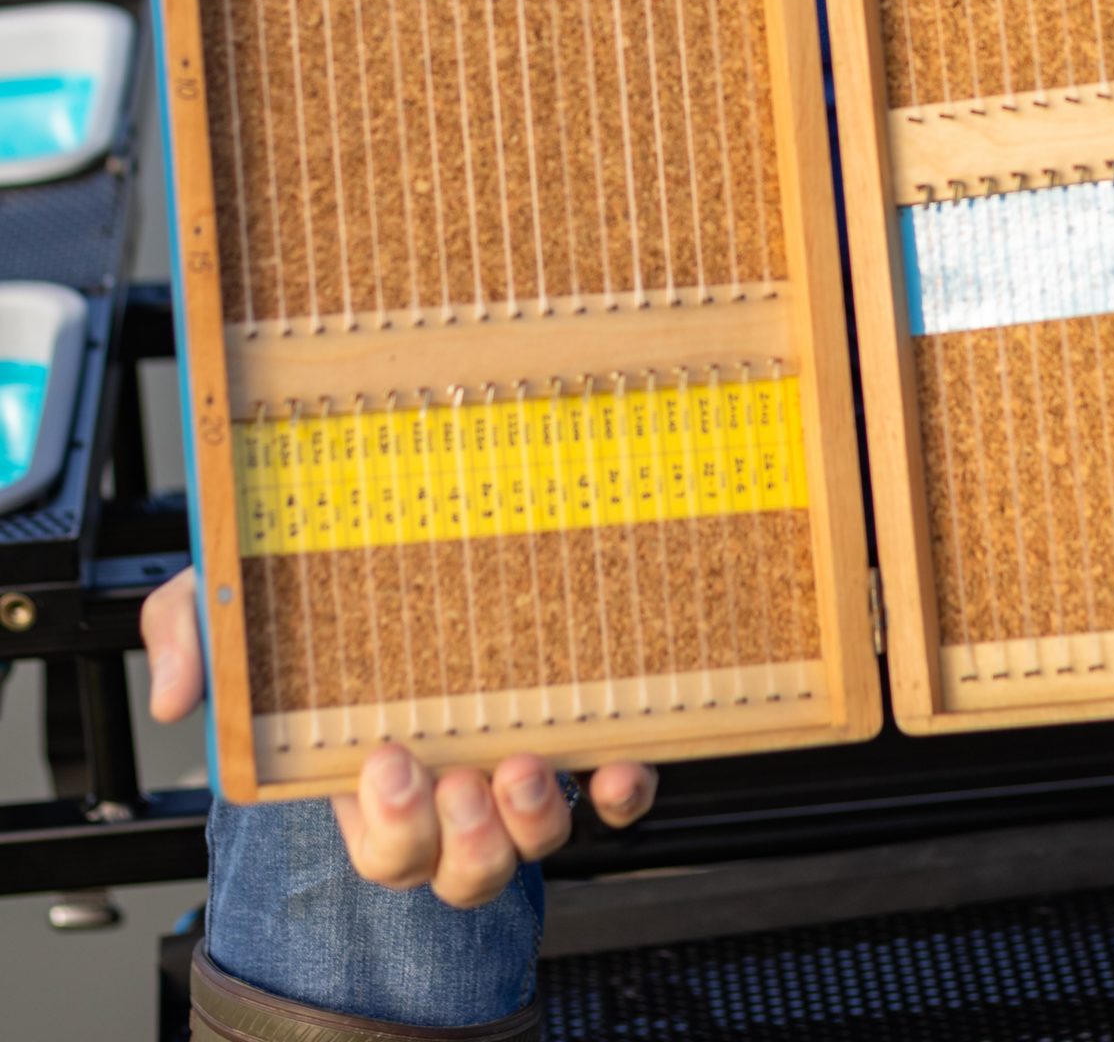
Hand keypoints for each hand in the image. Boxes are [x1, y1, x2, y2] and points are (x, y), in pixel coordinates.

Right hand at [140, 564, 658, 903]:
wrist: (384, 556)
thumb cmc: (305, 600)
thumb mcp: (226, 601)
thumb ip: (190, 636)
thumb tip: (179, 697)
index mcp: (364, 777)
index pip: (380, 847)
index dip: (388, 828)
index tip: (383, 763)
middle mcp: (445, 788)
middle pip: (460, 869)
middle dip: (462, 841)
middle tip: (457, 776)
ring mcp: (511, 768)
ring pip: (530, 843)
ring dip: (532, 819)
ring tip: (526, 765)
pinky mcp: (577, 739)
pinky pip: (612, 794)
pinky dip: (623, 789)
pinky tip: (620, 762)